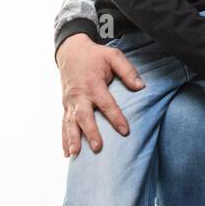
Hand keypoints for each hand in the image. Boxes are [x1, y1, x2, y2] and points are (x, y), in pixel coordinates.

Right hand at [57, 33, 144, 156]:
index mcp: (93, 84)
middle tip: (98, 147)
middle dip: (90, 132)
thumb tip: (141, 87)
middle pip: (84, 116)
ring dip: (72, 139)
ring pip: (70, 123)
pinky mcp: (65, 105)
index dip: (116, 117)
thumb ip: (127, 70)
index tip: (125, 131)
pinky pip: (63, 123)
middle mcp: (79, 95)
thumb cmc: (95, 55)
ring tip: (74, 154)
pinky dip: (64, 138)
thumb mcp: (113, 56)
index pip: (106, 104)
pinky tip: (66, 153)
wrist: (70, 51)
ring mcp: (70, 102)